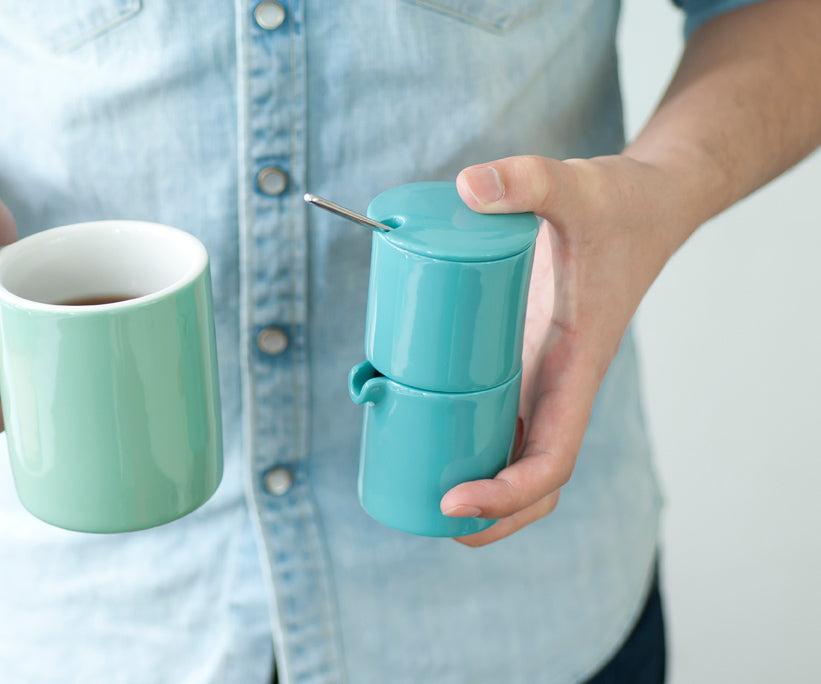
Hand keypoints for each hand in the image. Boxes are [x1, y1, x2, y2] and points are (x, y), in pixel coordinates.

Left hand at [440, 154, 686, 545]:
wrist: (647, 204)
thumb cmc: (620, 206)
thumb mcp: (578, 185)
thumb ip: (530, 179)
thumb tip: (467, 188)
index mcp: (576, 367)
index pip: (551, 457)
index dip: (508, 493)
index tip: (457, 499)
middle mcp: (557, 383)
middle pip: (532, 477)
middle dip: (491, 514)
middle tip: (431, 517)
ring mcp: (539, 373)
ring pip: (511, 450)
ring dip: (474, 483)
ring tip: (414, 490)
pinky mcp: (523, 353)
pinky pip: (496, 410)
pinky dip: (465, 434)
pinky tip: (418, 427)